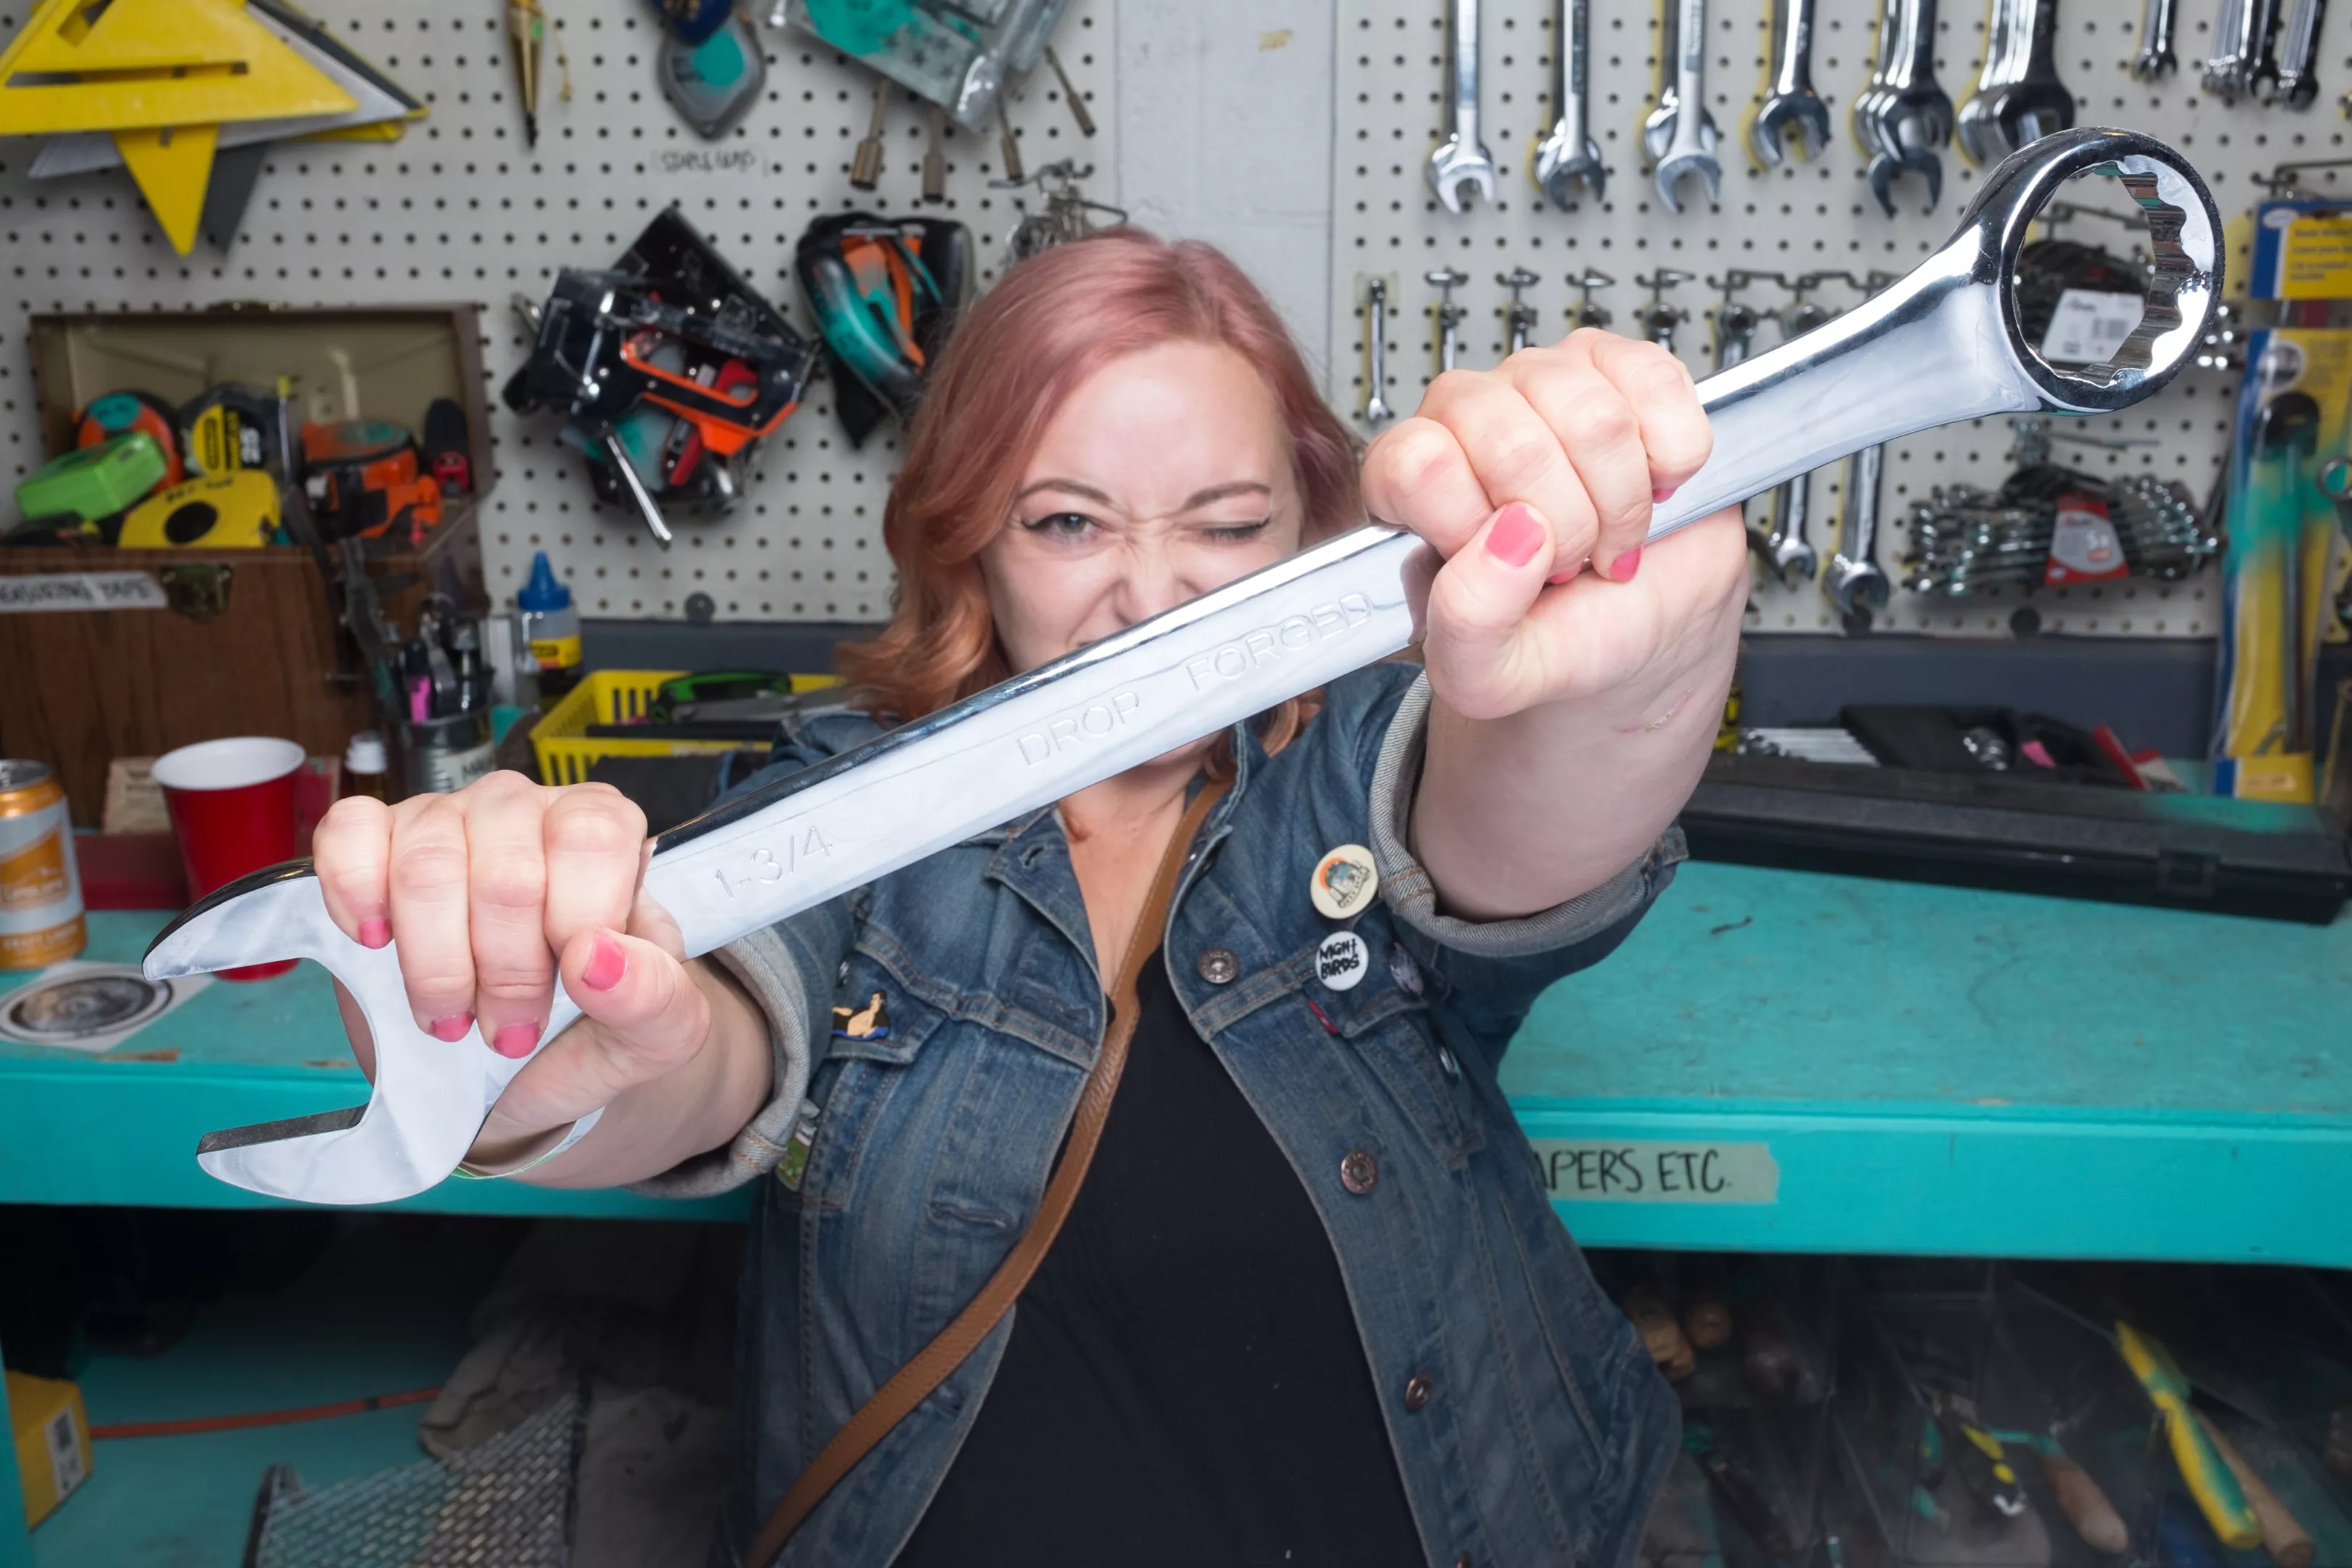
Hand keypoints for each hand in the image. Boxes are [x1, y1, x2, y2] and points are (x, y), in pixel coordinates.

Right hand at [310, 774, 718, 1164]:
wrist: (527, 1076)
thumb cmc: (595, 1030)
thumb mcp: (657, 1033)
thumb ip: (652, 996)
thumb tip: (597, 956)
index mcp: (605, 832)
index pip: (592, 838)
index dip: (574, 924)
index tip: (569, 989)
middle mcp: (526, 811)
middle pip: (506, 870)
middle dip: (505, 971)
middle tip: (509, 1029)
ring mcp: (447, 821)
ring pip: (427, 866)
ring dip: (435, 963)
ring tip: (452, 1016)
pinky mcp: (376, 846)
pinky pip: (350, 834)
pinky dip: (355, 892)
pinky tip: (376, 941)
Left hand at [1360, 328, 1748, 721]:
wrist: (1639, 628)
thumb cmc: (1557, 637)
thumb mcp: (1489, 675)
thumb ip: (1468, 625)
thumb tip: (1508, 541)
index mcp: (1409, 480)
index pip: (1419, 464)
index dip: (1475, 527)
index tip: (1507, 570)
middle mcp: (1467, 416)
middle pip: (1514, 444)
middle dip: (1566, 528)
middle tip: (1569, 562)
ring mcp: (1544, 380)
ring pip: (1592, 417)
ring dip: (1622, 501)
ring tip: (1609, 532)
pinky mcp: (1623, 367)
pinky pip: (1656, 384)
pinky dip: (1673, 456)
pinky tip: (1653, 483)